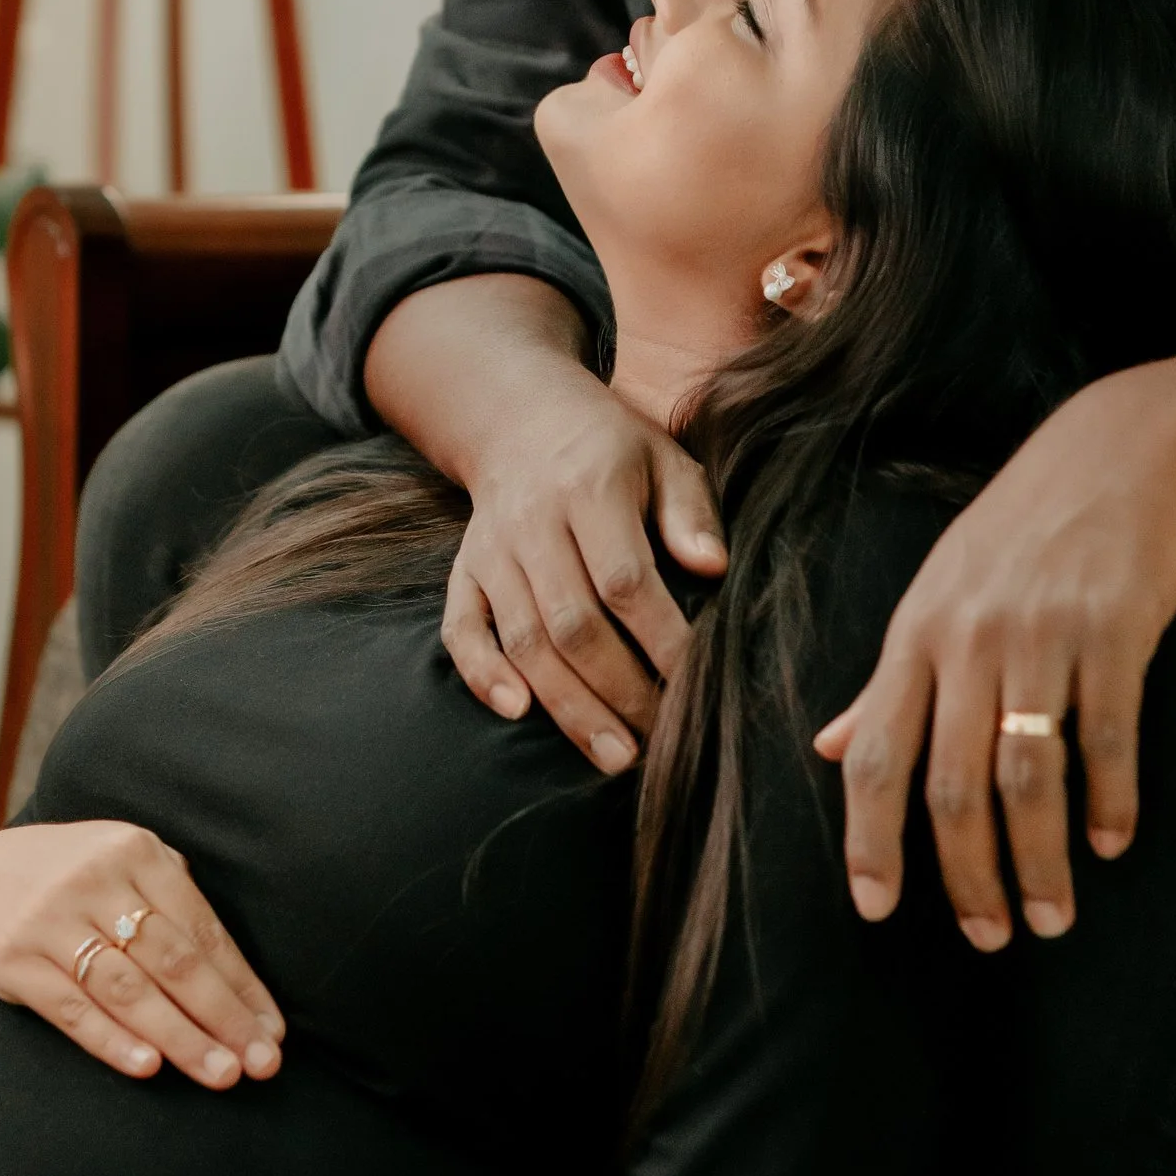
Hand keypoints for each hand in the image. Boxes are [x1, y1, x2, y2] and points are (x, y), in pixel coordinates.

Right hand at [0, 821, 284, 1089]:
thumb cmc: (73, 879)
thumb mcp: (121, 862)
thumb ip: (174, 896)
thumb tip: (239, 976)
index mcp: (135, 852)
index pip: (202, 927)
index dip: (242, 984)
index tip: (272, 1033)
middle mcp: (94, 880)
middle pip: (173, 959)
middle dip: (223, 1016)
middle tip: (261, 1065)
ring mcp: (50, 919)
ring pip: (128, 987)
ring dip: (180, 1036)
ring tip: (220, 1074)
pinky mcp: (12, 958)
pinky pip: (71, 1007)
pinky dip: (112, 1039)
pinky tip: (149, 1066)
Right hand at [444, 372, 724, 771]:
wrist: (522, 420)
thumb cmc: (613, 451)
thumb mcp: (665, 459)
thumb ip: (690, 513)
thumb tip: (713, 568)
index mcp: (590, 489)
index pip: (625, 580)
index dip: (661, 640)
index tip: (697, 686)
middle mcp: (533, 523)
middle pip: (572, 623)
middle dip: (620, 691)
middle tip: (661, 741)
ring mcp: (492, 551)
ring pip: (524, 640)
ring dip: (568, 705)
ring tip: (614, 755)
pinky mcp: (465, 572)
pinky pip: (462, 630)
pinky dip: (482, 673)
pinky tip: (518, 712)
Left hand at [815, 366, 1175, 940]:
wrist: (1128, 448)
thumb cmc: (1024, 529)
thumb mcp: (940, 594)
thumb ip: (888, 682)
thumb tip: (826, 748)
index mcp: (916, 635)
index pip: (874, 755)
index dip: (868, 838)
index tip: (875, 909)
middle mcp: (969, 638)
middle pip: (953, 784)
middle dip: (967, 875)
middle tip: (990, 937)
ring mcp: (1044, 633)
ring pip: (1028, 775)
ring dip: (1041, 860)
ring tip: (1053, 918)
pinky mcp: (1116, 627)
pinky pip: (1110, 735)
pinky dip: (1110, 800)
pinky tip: (1112, 843)